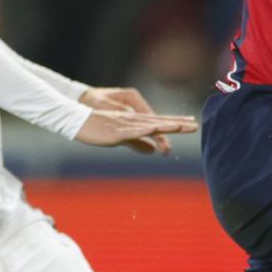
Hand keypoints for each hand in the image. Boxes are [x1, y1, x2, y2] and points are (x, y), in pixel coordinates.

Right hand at [74, 108, 197, 150]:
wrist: (76, 120)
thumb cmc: (96, 128)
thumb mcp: (120, 138)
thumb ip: (137, 144)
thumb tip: (153, 151)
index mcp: (135, 122)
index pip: (159, 122)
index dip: (175, 122)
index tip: (191, 123)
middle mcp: (133, 121)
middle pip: (160, 122)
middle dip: (178, 124)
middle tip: (195, 125)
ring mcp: (126, 125)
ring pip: (151, 124)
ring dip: (166, 125)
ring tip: (182, 125)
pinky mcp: (117, 130)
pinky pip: (134, 130)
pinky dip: (146, 129)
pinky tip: (156, 129)